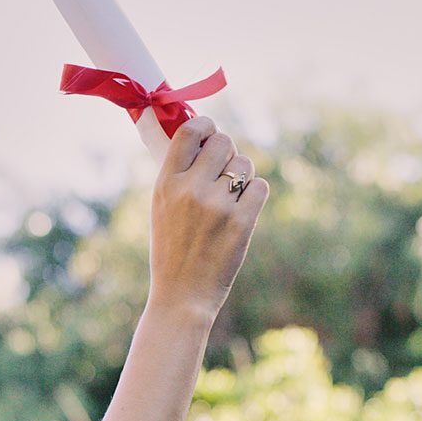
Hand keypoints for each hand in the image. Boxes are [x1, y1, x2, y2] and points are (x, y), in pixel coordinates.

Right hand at [147, 117, 267, 322]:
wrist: (181, 296)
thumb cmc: (171, 250)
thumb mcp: (161, 208)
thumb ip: (179, 174)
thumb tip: (203, 136)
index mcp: (165, 183)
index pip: (190, 131)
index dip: (206, 125)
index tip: (210, 130)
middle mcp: (190, 189)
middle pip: (224, 142)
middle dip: (228, 152)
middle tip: (223, 170)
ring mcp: (217, 205)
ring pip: (245, 164)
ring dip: (242, 175)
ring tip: (229, 198)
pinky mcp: (241, 222)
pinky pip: (260, 186)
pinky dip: (254, 195)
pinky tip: (241, 211)